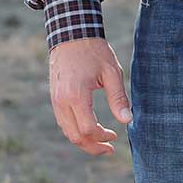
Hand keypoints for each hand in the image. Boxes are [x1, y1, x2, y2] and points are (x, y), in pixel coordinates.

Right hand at [48, 36, 132, 154]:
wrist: (71, 34)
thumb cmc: (94, 52)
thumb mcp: (111, 73)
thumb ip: (118, 98)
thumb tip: (127, 121)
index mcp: (76, 96)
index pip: (88, 129)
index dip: (102, 138)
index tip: (115, 137)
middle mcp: (61, 101)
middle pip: (75, 136)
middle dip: (92, 147)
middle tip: (109, 148)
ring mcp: (55, 100)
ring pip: (67, 131)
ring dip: (84, 141)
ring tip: (102, 141)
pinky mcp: (54, 98)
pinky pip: (63, 122)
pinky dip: (76, 131)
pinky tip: (90, 129)